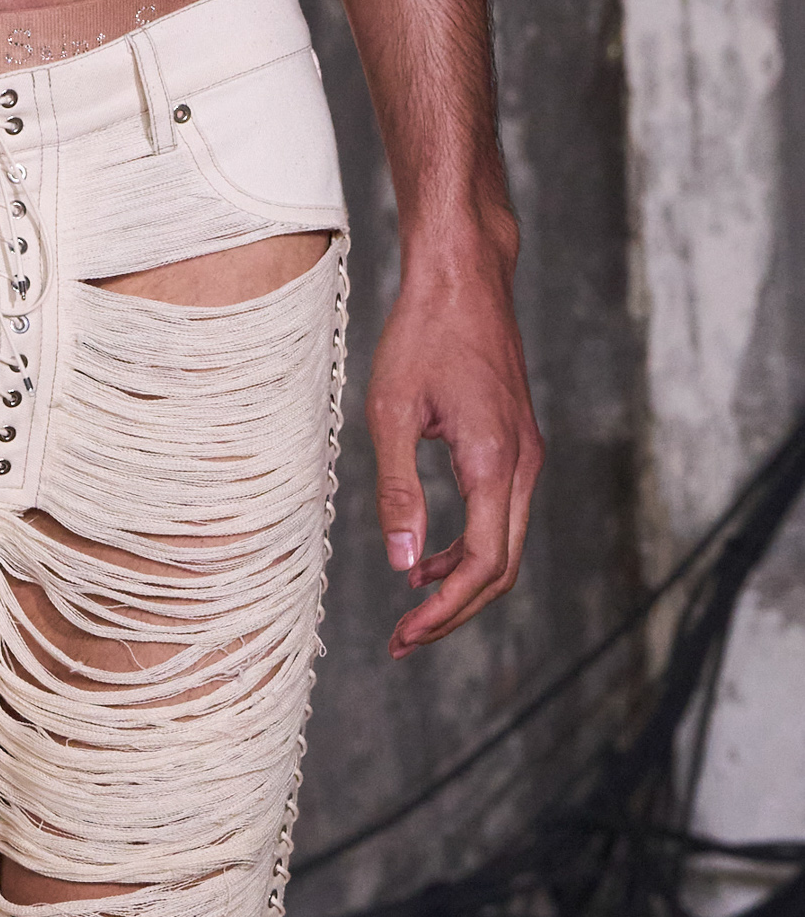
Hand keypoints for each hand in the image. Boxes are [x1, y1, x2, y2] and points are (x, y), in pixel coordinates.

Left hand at [365, 227, 542, 659]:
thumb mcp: (391, 414)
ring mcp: (526, 456)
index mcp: (494, 462)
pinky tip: (426, 560)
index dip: (444, 611)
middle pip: (500, 569)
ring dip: (460, 587)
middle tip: (402, 641)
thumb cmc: (423, 334)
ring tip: (410, 611)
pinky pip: (502, 518)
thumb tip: (403, 564)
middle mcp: (522, 465)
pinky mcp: (517, 447)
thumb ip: (399, 492)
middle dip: (453, 614)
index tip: (404, 635)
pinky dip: (468, 551)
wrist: (464, 275)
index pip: (482, 564)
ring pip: (504, 547)